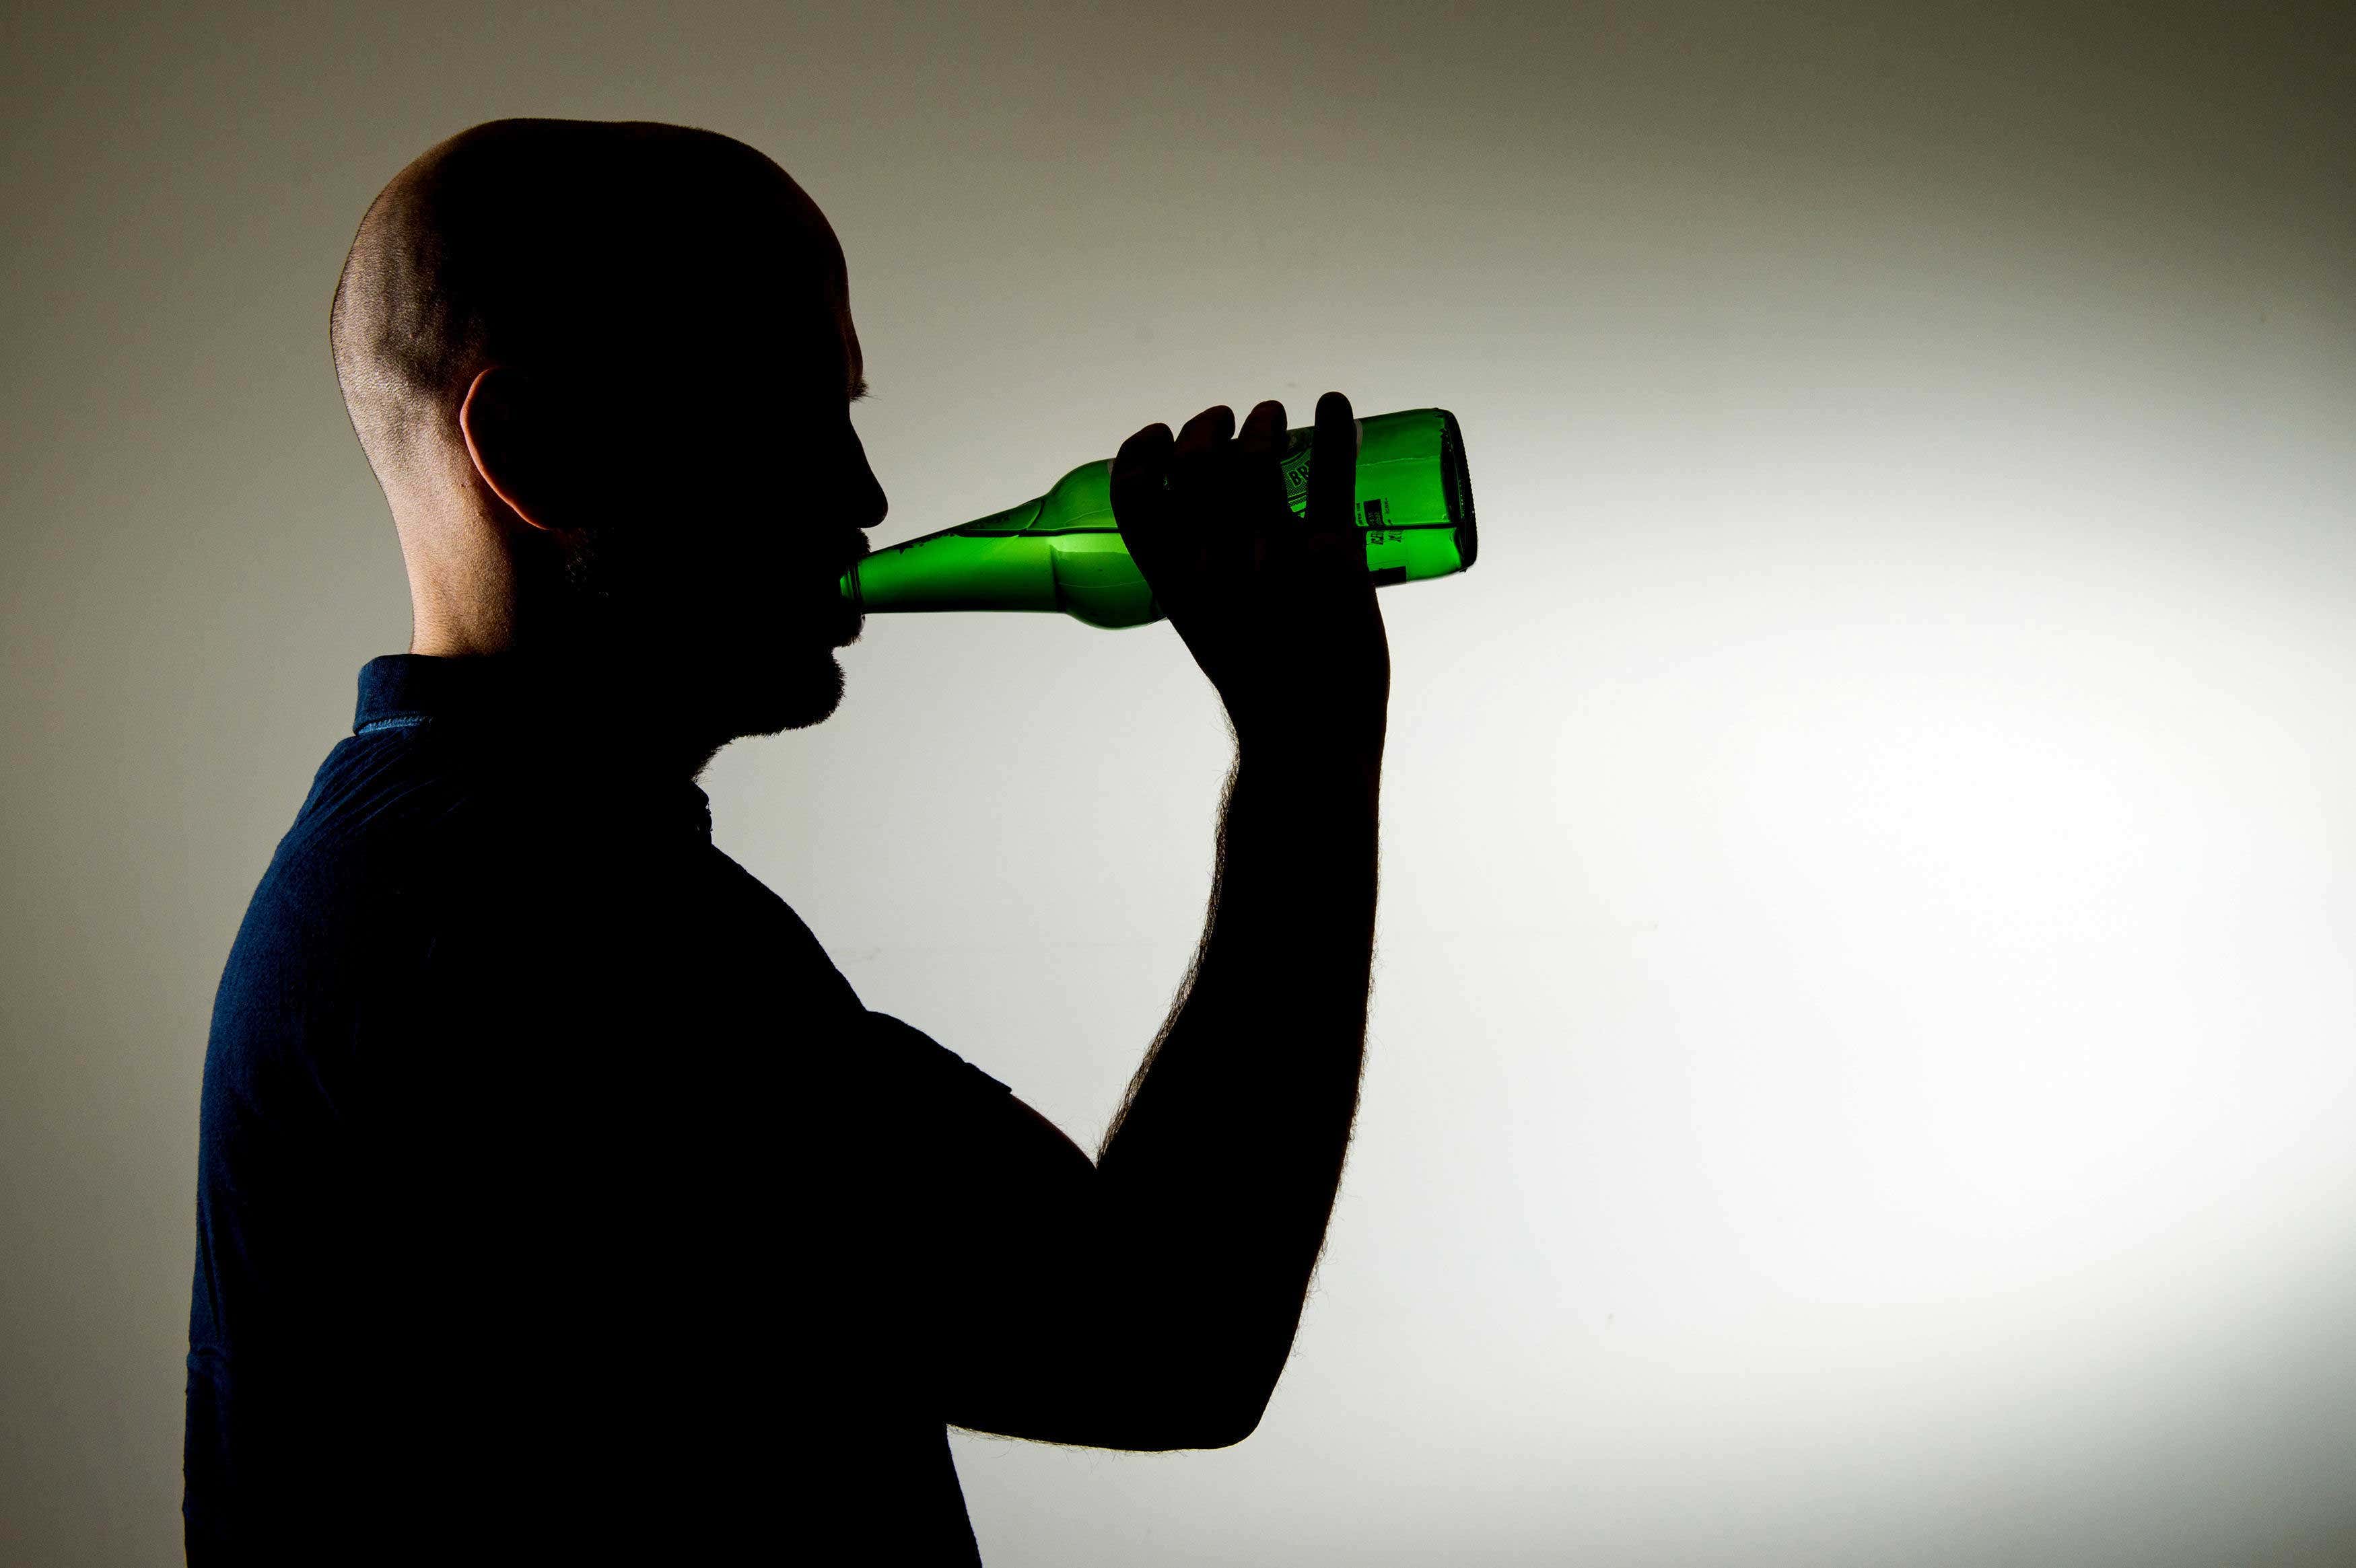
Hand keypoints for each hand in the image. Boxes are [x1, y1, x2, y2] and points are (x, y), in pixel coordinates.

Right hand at [1111, 392, 1389, 765]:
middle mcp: (1216, 564)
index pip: (1134, 494)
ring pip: (1258, 460)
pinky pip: (1331, 481)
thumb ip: (1203, 572)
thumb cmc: (1259, 683)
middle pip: (1198, 463)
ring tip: (1277, 416)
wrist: (1308, 740)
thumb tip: (1217, 513)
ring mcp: (1274, 559)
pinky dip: (1335, 432)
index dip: (1141, 452)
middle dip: (1210, 426)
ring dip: (1266, 422)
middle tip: (1232, 420)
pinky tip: (1335, 404)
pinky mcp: (1334, 560)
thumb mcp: (1207, 627)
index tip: (1161, 433)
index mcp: (1175, 582)